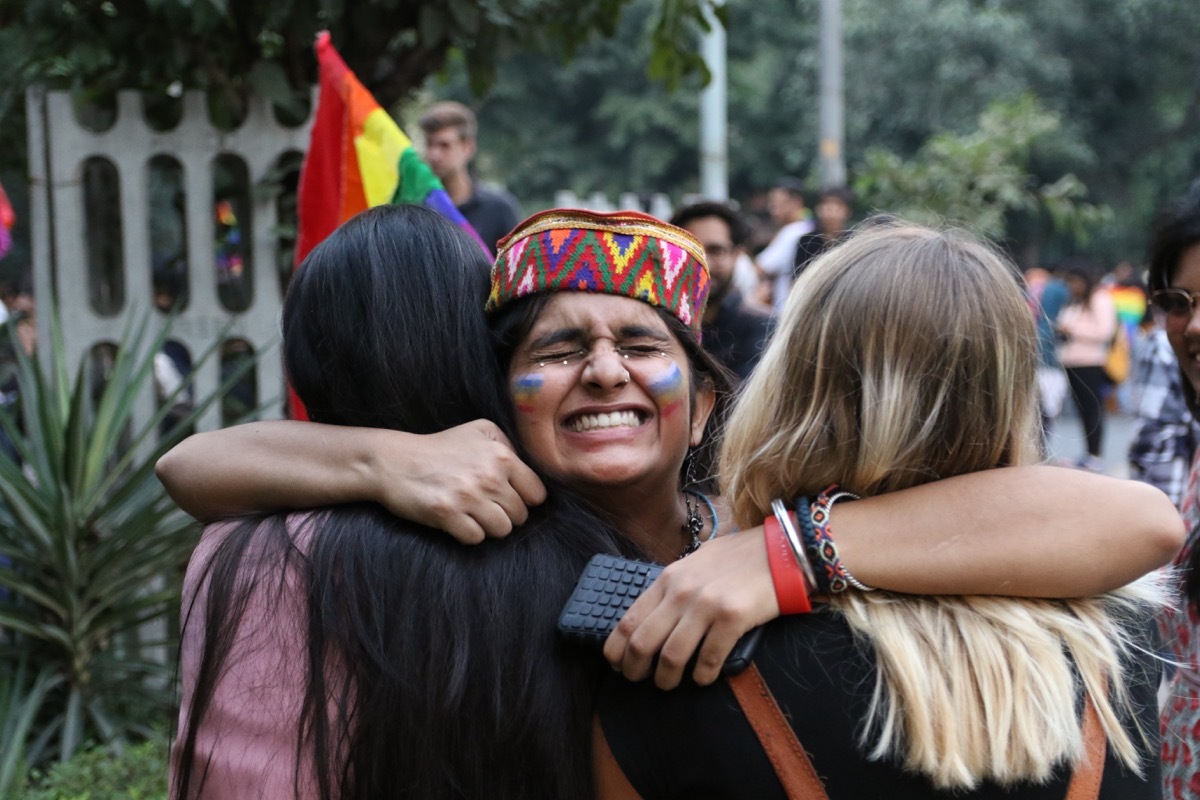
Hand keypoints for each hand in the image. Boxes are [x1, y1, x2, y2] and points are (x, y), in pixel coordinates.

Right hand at [371, 419, 545, 543]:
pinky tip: (457, 520)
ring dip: (488, 526)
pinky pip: (476, 538)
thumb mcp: (480, 431)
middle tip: (484, 506)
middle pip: (520, 516)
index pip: (537, 494)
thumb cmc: (440, 448)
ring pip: (501, 530)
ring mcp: (468, 496)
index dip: (524, 499)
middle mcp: (489, 475)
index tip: (507, 497)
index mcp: (501, 455)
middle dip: (505, 514)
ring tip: (472, 514)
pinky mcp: (447, 514)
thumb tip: (529, 472)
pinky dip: (468, 534)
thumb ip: (509, 446)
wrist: (394, 461)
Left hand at [603, 528, 779, 689]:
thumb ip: (673, 588)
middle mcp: (682, 592)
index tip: (617, 664)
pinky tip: (703, 678)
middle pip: (643, 642)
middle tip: (638, 680)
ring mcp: (706, 605)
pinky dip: (702, 676)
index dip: (616, 649)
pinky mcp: (733, 618)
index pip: (629, 620)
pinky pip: (708, 658)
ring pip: (672, 656)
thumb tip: (653, 617)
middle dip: (634, 669)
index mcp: (668, 579)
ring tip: (668, 684)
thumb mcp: (694, 565)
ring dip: (666, 678)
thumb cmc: (737, 559)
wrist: (779, 550)